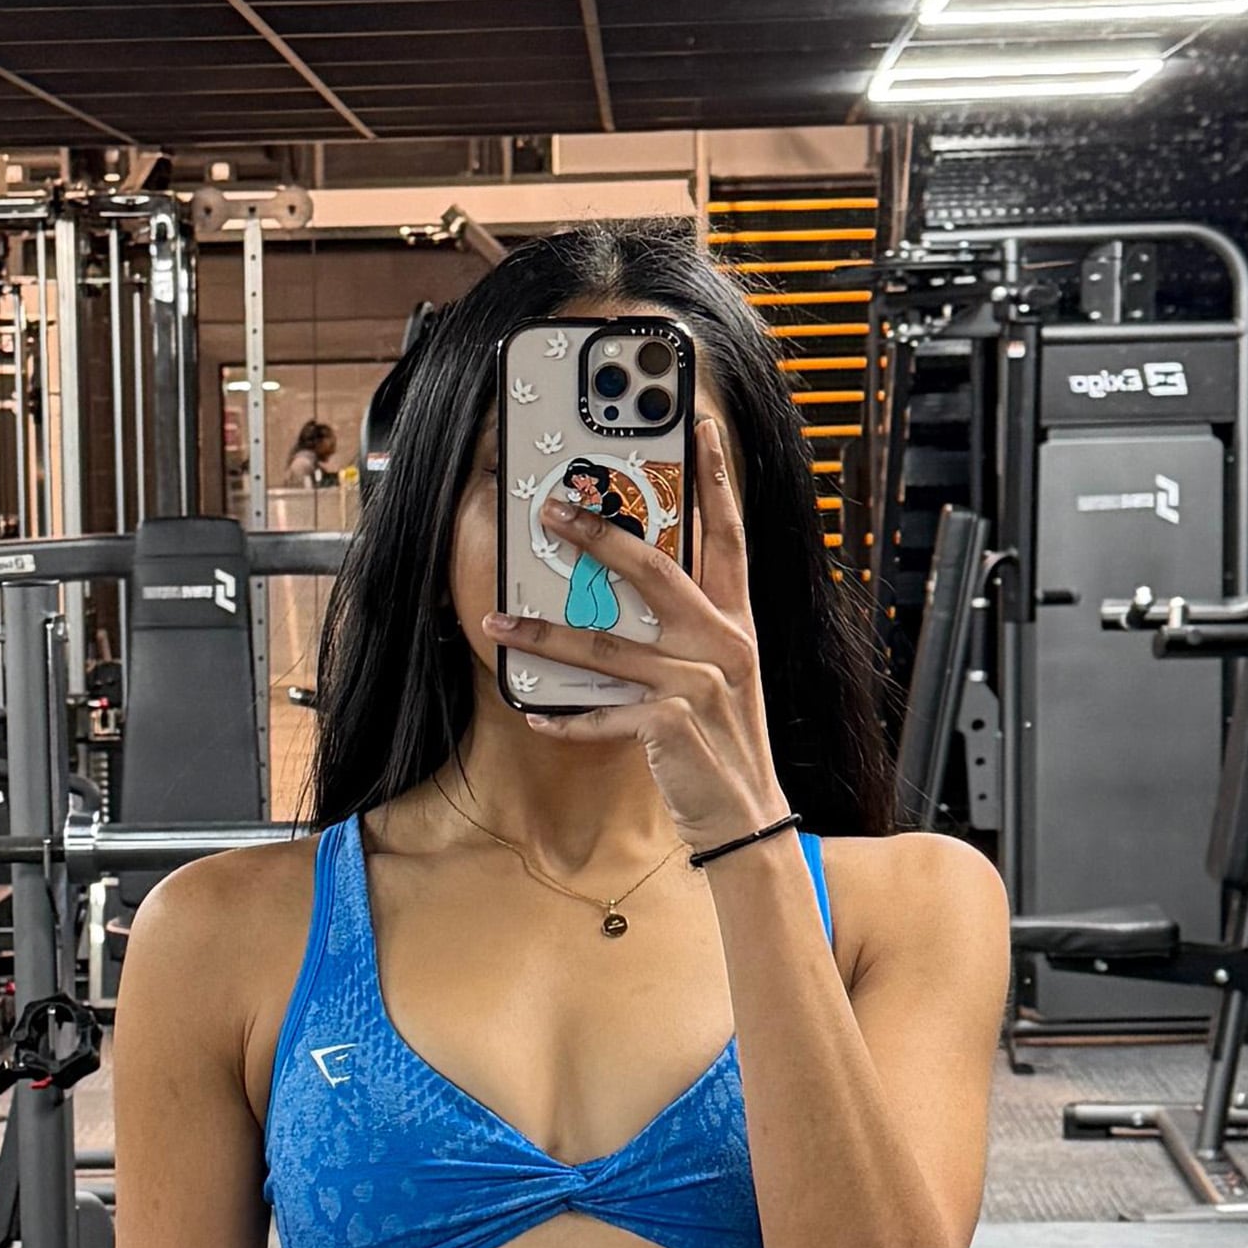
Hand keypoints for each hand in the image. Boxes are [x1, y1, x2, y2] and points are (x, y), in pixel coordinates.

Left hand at [485, 420, 788, 854]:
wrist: (747, 817)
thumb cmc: (721, 744)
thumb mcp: (715, 678)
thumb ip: (680, 634)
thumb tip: (614, 599)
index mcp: (735, 622)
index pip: (728, 536)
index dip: (715, 481)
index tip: (701, 430)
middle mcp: (723, 643)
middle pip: (653, 570)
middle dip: (598, 535)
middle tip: (552, 511)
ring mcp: (699, 683)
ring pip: (606, 645)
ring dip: (544, 636)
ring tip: (500, 625)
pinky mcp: (673, 725)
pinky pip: (602, 714)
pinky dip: (564, 718)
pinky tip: (533, 712)